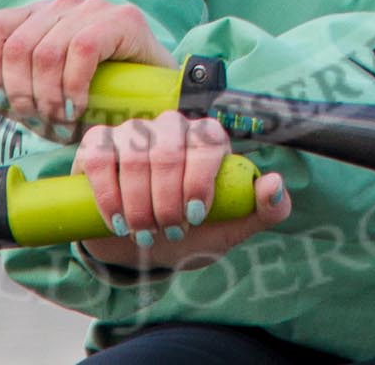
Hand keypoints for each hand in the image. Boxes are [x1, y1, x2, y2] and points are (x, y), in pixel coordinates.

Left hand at [0, 0, 174, 137]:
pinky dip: (72, 87)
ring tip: (61, 123)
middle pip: (15, 46)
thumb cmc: (87, 105)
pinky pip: (80, 49)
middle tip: (39, 124)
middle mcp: (60, 4)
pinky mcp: (122, 18)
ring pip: (44, 50)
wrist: (150, 112)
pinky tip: (79, 109)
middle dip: (20, 96)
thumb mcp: (27, 99)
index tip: (3, 107)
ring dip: (47, 99)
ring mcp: (92, 8)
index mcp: (34, 17)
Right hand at [73, 111, 290, 271]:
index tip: (194, 218)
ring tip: (143, 232)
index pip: (208, 142)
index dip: (199, 181)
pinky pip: (100, 155)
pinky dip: (108, 193)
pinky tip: (117, 219)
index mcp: (207, 139)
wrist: (143, 248)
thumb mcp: (231, 229)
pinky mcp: (99, 143)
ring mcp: (133, 131)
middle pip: (168, 150)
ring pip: (134, 154)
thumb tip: (275, 183)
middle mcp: (171, 127)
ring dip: (138, 203)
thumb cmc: (192, 234)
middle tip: (167, 232)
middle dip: (166, 200)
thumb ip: (264, 209)